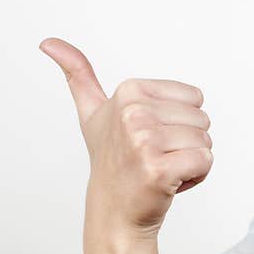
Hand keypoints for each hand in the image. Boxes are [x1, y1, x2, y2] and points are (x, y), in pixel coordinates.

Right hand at [40, 37, 212, 237]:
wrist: (114, 211)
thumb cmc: (111, 159)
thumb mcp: (92, 112)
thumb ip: (78, 74)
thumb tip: (48, 42)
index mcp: (129, 91)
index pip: (195, 97)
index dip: (180, 120)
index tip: (151, 136)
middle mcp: (134, 112)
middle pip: (203, 120)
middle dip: (187, 142)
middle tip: (156, 156)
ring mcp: (144, 141)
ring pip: (205, 142)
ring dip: (191, 161)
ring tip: (161, 168)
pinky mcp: (158, 169)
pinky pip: (205, 162)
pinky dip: (196, 177)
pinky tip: (169, 183)